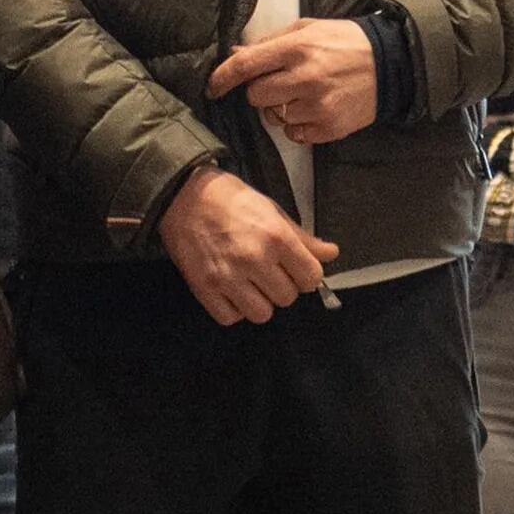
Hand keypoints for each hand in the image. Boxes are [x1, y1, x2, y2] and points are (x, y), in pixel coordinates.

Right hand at [158, 167, 338, 324]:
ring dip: (259, 301)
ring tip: (250, 282)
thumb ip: (302, 237)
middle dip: (282, 285)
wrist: (182, 195)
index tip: (295, 268)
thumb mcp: (271, 209)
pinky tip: (231, 289)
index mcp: (275, 236)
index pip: (311, 277)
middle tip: (269, 270)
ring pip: (262, 314)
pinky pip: (231, 318)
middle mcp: (254, 259)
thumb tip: (331, 253)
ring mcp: (228, 277)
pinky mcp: (205, 289)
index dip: (306, 273)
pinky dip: (233, 308)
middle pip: (288, 297)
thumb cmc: (230, 198)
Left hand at [206, 17, 376, 143]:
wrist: (390, 63)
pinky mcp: (330, 127)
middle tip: (278, 82)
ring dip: (280, 108)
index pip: (246, 65)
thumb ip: (269, 42)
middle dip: (260, 91)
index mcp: (297, 47)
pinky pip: (294, 134)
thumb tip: (235, 54)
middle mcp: (306, 77)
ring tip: (301, 94)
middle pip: (256, 96)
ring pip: (274, 117)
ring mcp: (319, 106)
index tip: (213, 86)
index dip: (223, 77)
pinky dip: (297, 124)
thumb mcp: (307, 29)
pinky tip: (313, 108)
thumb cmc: (344, 42)